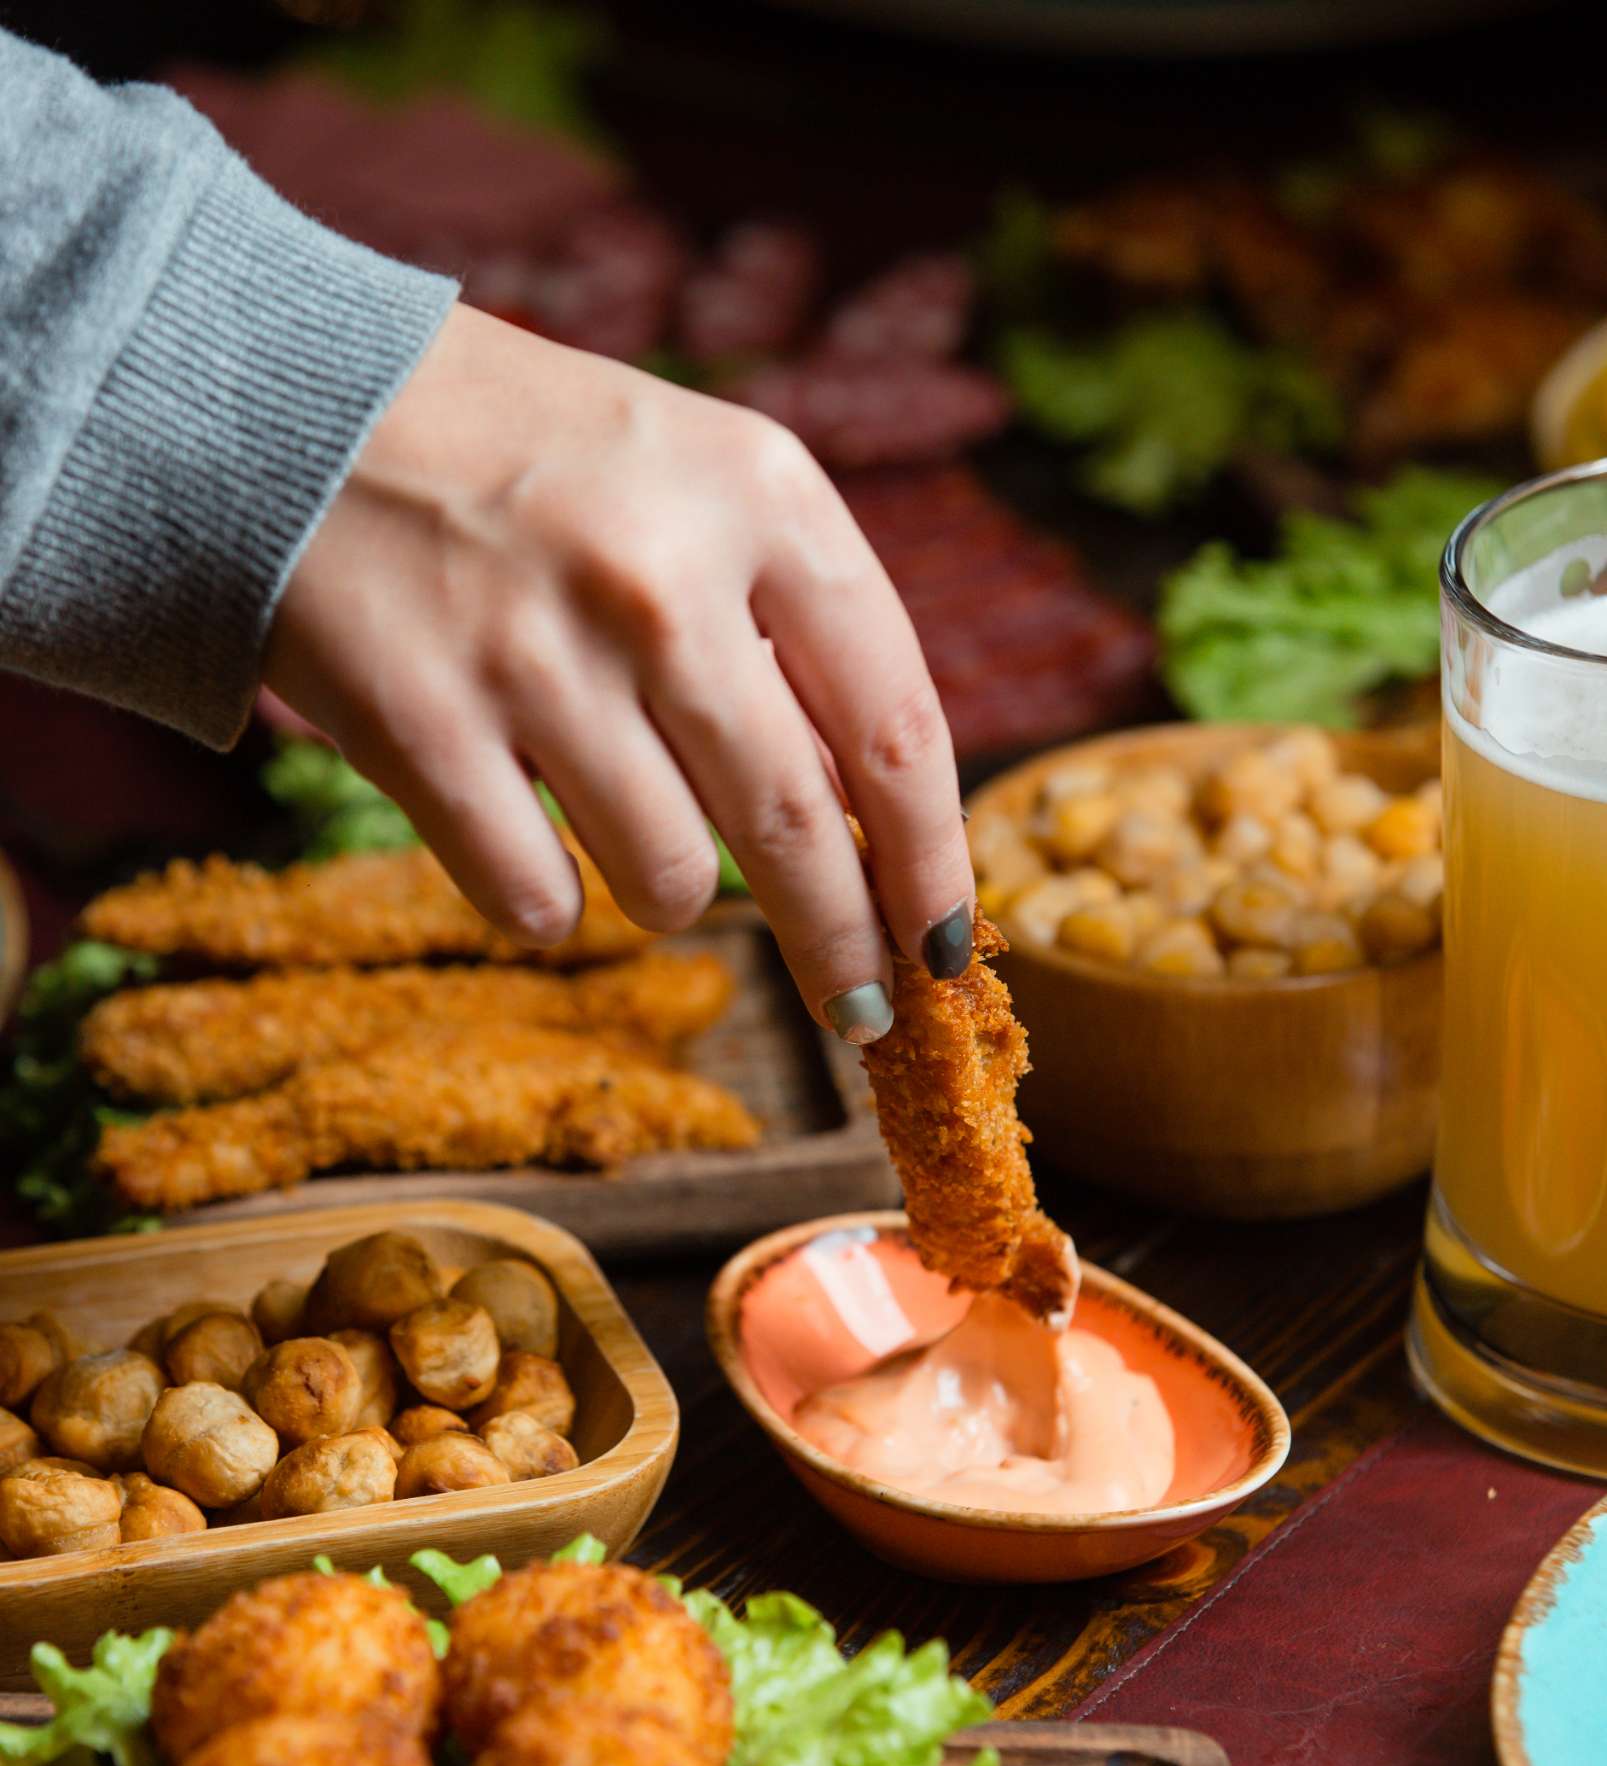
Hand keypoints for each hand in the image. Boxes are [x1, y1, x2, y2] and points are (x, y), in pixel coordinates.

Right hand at [263, 305, 973, 1040]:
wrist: (298, 402)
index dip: (935, 867)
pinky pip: (534, 902)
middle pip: (796, 833)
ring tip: (633, 835)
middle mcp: (661, 574)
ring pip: (669, 883)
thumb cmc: (539, 460)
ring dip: (673, 898)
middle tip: (861, 1011)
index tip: (947, 947)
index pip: (898, 730)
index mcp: (763, 495)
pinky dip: (548, 904)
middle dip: (843, 947)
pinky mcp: (419, 726)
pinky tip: (529, 843)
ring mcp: (535, 653)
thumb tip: (881, 828)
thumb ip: (798, 629)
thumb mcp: (702, 481)